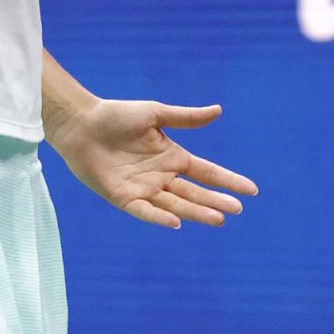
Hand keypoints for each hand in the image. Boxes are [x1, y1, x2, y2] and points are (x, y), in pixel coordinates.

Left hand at [50, 98, 258, 229]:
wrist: (82, 124)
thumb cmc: (117, 116)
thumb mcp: (155, 114)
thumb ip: (186, 118)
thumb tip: (219, 111)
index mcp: (172, 157)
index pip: (206, 172)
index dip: (227, 181)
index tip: (251, 190)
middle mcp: (162, 176)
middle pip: (195, 193)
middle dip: (216, 200)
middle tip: (237, 209)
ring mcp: (144, 189)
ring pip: (176, 205)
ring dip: (196, 212)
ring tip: (218, 217)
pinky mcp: (124, 198)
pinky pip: (145, 211)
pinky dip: (160, 218)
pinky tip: (177, 223)